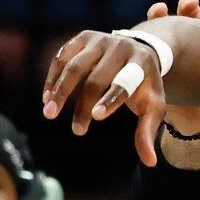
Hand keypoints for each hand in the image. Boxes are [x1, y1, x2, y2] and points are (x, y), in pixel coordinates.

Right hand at [43, 29, 168, 162]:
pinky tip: (47, 97)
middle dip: (82, 106)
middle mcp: (120, 47)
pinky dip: (53, 78)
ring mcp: (100, 39)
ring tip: (49, 113)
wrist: (140, 49)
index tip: (96, 117)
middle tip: (77, 131)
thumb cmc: (144, 86)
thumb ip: (148, 131)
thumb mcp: (153, 106)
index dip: (110, 99)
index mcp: (141, 63)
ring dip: (60, 91)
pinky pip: (63, 56)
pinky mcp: (83, 37)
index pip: (124, 83)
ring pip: (74, 66)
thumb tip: (151, 162)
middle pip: (95, 79)